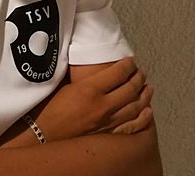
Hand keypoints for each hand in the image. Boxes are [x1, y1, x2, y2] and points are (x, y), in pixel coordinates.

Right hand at [36, 57, 153, 141]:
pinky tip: (148, 112)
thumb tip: (96, 68)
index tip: (131, 60)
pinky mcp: (108, 133)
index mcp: (91, 89)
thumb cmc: (51, 108)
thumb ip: (86, 78)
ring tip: (149, 88)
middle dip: (139, 78)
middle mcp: (102, 105)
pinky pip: (131, 126)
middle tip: (142, 71)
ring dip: (144, 95)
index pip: (119, 73)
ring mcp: (107, 121)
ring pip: (135, 107)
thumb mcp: (67, 85)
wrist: (46, 133)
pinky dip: (142, 118)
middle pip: (130, 88)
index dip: (128, 65)